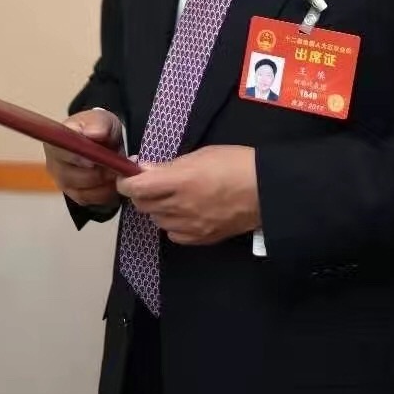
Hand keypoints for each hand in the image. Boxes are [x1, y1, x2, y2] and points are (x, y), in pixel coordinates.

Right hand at [44, 109, 123, 208]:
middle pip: (70, 177)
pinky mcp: (74, 195)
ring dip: (103, 184)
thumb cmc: (98, 127)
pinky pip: (90, 201)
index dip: (77, 159)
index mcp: (56, 141)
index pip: (59, 153)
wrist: (103, 140)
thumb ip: (98, 124)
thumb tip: (93, 134)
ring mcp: (62, 182)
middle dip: (96, 173)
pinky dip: (105, 193)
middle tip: (115, 166)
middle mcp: (54, 164)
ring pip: (82, 192)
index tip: (93, 160)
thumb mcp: (102, 119)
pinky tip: (112, 181)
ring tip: (116, 171)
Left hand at [117, 145, 259, 244]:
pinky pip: (173, 234)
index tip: (127, 175)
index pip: (137, 187)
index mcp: (180, 180)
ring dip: (156, 208)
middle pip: (143, 205)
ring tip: (170, 196)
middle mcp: (180, 206)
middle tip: (150, 182)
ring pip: (156, 220)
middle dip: (140, 193)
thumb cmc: (236, 163)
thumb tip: (145, 169)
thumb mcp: (202, 154)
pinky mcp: (201, 239)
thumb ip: (171, 165)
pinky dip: (172, 223)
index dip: (126, 181)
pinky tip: (183, 213)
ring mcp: (190, 226)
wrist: (267, 191)